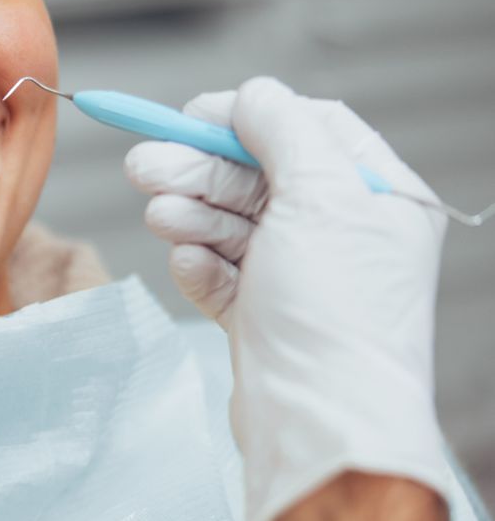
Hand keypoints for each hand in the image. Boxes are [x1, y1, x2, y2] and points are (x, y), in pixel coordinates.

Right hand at [123, 76, 452, 520]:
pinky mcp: (262, 317)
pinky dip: (200, 264)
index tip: (191, 117)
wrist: (318, 424)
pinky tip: (188, 263)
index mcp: (379, 198)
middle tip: (142, 165)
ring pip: (232, 223)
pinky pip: (220, 273)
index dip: (247, 117)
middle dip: (199, 168)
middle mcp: (343, 234)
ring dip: (192, 212)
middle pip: (258, 176)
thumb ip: (283, 130)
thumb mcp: (320, 196)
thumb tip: (253, 95)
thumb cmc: (335, 315)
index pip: (310, 129)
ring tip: (159, 212)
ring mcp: (300, 278)